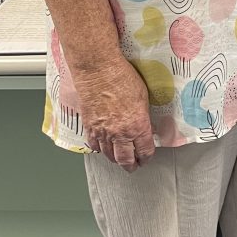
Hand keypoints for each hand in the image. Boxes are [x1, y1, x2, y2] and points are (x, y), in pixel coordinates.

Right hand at [73, 54, 156, 171]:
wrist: (99, 70)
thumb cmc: (122, 77)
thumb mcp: (143, 96)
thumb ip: (144, 115)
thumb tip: (146, 124)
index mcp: (138, 126)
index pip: (145, 150)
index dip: (147, 157)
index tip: (146, 158)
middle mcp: (120, 133)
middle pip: (125, 159)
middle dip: (131, 165)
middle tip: (133, 166)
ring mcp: (103, 132)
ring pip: (108, 155)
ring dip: (115, 159)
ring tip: (119, 159)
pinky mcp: (89, 127)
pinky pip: (94, 145)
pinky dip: (99, 149)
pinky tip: (102, 148)